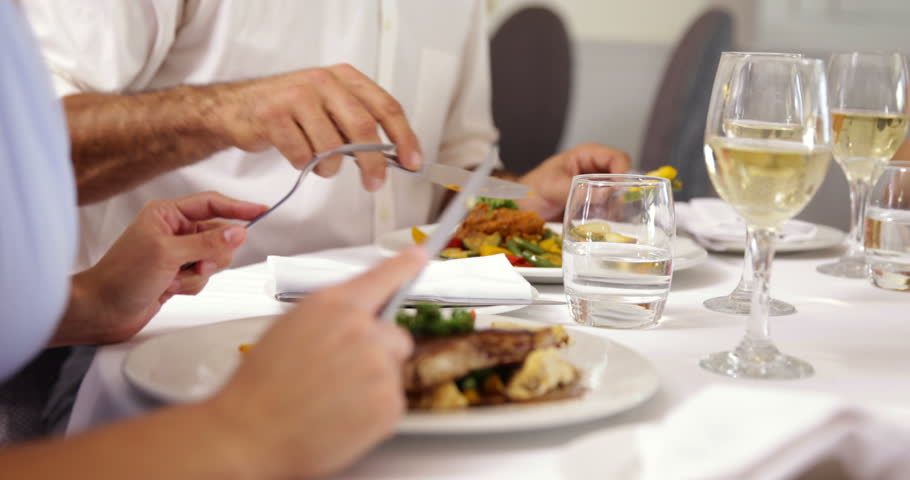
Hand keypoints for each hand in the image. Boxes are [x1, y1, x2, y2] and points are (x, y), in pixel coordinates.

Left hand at [52, 192, 268, 345]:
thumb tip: (239, 231)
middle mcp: (174, 231)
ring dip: (199, 274)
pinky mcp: (177, 275)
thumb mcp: (168, 254)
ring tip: (174, 280)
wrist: (101, 311)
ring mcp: (176, 254)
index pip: (212, 204)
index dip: (238, 207)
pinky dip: (191, 286)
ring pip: (213, 259)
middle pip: (218, 234)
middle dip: (213, 254)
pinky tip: (169, 289)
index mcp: (167, 214)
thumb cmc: (121, 277)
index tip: (262, 210)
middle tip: (198, 264)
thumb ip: (207, 242)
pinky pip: (203, 277)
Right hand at [207, 247, 426, 478]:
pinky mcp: (389, 403)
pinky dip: (372, 413)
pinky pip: (391, 403)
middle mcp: (361, 330)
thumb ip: (330, 318)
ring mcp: (378, 366)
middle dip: (379, 351)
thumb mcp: (289, 330)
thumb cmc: (259, 388)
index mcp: (333, 305)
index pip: (383, 277)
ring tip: (331, 400)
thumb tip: (353, 321)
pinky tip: (339, 416)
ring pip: (391, 371)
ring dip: (371, 384)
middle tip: (343, 373)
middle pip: (395, 335)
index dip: (405, 266)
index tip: (419, 256)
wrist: (248, 435)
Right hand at [212, 64, 422, 191]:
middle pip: (363, 128)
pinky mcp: (273, 115)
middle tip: (375, 183)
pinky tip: (297, 154)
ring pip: (331, 148)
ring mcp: (297, 96)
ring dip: (329, 167)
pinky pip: (302, 156)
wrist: (238, 108)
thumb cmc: (291, 110)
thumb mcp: (331, 107)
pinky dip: (303, 165)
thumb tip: (394, 155)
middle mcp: (323, 81)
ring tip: (320, 162)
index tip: (412, 161)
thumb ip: (360, 125)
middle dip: (373, 163)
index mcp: (345, 77)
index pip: (386, 107)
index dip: (404, 137)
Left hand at [517, 143, 630, 219]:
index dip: (623, 173)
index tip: (619, 190)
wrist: (521, 208)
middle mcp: (595, 170)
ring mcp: (595, 188)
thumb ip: (577, 189)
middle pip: (622, 178)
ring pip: (618, 195)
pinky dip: (608, 217)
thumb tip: (605, 192)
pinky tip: (598, 224)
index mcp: (586, 156)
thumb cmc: (532, 190)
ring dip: (615, 207)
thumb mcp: (552, 187)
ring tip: (601, 217)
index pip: (617, 158)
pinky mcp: (593, 205)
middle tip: (611, 207)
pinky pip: (609, 210)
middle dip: (620, 193)